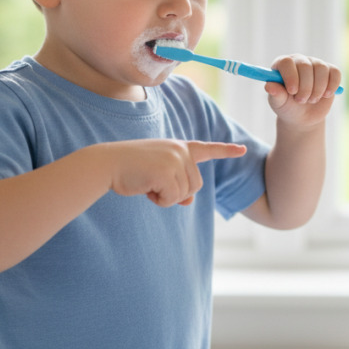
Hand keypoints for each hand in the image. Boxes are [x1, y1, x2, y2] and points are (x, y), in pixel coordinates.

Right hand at [107, 139, 246, 206]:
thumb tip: (188, 200)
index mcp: (179, 147)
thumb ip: (177, 184)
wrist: (106, 164)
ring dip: (167, 198)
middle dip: (176, 193)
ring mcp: (175, 160)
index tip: (242, 150)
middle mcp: (180, 150)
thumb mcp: (158, 176)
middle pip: (195, 185)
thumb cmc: (130, 170)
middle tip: (153, 185)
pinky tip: (146, 189)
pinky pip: (173, 199)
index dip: (225, 151)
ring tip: (148, 184)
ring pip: (185, 194)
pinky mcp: (168, 172)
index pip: (206, 149)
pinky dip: (160, 201)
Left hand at [264, 54, 341, 125]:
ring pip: (321, 69)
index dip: (290, 76)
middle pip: (305, 66)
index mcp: (282, 65)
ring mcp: (315, 64)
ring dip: (317, 89)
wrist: (303, 116)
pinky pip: (335, 73)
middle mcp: (299, 60)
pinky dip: (332, 85)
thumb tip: (269, 86)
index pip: (287, 62)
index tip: (292, 91)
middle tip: (300, 100)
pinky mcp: (330, 71)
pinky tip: (325, 95)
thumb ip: (275, 94)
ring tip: (311, 100)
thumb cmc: (287, 107)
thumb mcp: (279, 104)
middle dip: (305, 87)